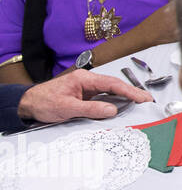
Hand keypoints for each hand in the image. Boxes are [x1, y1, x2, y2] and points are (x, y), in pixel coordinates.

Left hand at [16, 69, 152, 124]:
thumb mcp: (66, 108)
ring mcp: (86, 88)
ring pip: (110, 91)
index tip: (142, 97)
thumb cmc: (43, 102)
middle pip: (114, 85)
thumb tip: (111, 110)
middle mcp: (87, 81)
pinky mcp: (85, 95)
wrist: (28, 104)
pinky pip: (103, 97)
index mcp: (84, 79)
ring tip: (139, 103)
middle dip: (131, 92)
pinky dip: (114, 101)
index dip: (129, 91)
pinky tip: (122, 106)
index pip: (112, 84)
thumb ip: (90, 109)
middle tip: (146, 100)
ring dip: (124, 97)